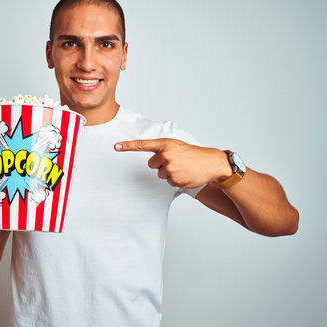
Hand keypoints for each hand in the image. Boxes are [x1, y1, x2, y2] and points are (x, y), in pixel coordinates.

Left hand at [114, 138, 231, 188]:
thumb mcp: (176, 145)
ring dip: (168, 172)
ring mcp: (170, 168)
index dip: (128, 146)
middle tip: (175, 161)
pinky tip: (185, 174)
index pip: (142, 145)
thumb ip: (161, 148)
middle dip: (161, 164)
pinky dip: (175, 179)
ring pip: (160, 174)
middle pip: (151, 164)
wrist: (211, 163)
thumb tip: (150, 159)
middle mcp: (166, 155)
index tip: (116, 147)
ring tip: (182, 167)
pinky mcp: (175, 179)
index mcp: (165, 144)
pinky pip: (168, 181)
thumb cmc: (192, 153)